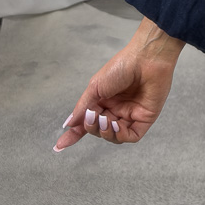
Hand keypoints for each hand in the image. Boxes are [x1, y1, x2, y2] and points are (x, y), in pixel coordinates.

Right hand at [53, 39, 179, 150]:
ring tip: (104, 119)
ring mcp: (130, 114)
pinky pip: (131, 136)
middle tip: (92, 116)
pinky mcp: (145, 118)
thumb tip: (69, 124)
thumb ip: (82, 107)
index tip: (58, 146)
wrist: (146, 58)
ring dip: (105, 133)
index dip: (74, 134)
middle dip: (92, 128)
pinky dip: (120, 136)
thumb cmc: (121, 67)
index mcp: (103, 101)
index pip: (87, 122)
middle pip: (99, 130)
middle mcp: (116, 109)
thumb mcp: (96, 86)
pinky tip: (115, 126)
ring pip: (114, 136)